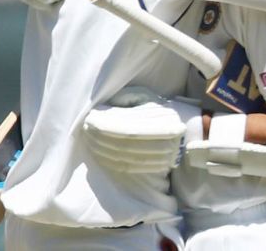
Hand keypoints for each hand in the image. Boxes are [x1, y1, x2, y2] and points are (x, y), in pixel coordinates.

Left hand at [83, 88, 202, 173]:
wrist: (179, 130)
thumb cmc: (156, 108)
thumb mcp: (144, 96)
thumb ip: (127, 98)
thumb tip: (105, 108)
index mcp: (164, 119)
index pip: (130, 127)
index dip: (107, 126)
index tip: (90, 119)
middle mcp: (167, 140)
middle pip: (126, 144)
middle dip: (101, 138)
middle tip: (86, 129)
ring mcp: (163, 157)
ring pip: (126, 157)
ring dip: (103, 150)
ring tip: (89, 139)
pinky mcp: (156, 167)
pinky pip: (129, 167)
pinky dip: (110, 161)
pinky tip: (99, 152)